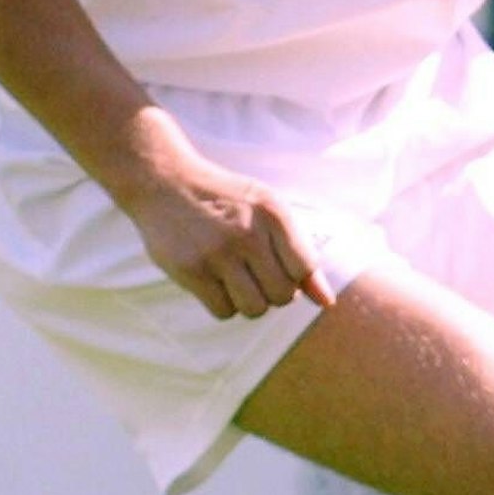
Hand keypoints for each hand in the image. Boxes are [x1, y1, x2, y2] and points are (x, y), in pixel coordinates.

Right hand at [120, 139, 334, 321]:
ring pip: (255, 309)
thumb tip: (327, 303)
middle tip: (254, 274)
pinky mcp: (191, 271)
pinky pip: (224, 312)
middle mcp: (249, 233)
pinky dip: (223, 304)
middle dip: (273, 292)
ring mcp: (219, 253)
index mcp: (274, 214)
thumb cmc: (227, 200)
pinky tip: (215, 283)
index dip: (295, 276)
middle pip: (282, 295)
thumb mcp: (269, 211)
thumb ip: (301, 254)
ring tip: (236, 280)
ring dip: (248, 302)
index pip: (305, 269)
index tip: (277, 265)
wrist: (166, 182)